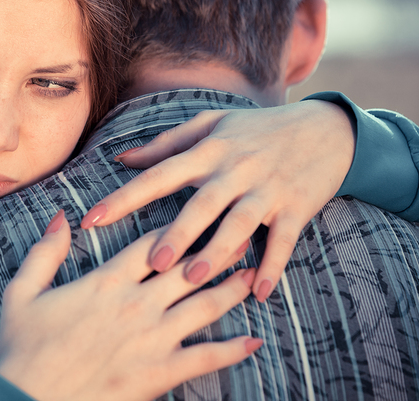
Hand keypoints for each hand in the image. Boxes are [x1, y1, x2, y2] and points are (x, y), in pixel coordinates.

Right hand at [0, 211, 260, 400]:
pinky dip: (233, 350)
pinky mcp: (161, 372)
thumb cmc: (24, 349)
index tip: (200, 213)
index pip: (152, 244)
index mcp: (106, 282)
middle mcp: (137, 304)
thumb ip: (45, 252)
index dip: (178, 227)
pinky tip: (254, 341)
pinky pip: (206, 357)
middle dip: (218, 249)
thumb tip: (62, 216)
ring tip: (254, 276)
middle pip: (188, 268)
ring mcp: (152, 338)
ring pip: (204, 306)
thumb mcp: (23, 293)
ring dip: (232, 289)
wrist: (29, 399)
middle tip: (244, 234)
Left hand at [81, 100, 354, 301]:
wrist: (326, 129)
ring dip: (218, 252)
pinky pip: (282, 240)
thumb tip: (123, 158)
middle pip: (202, 204)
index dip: (124, 198)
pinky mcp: (296, 207)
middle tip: (152, 263)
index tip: (92, 219)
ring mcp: (267, 189)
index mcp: (209, 150)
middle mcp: (235, 170)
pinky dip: (271, 266)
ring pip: (239, 224)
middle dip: (177, 233)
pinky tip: (258, 293)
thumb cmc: (257, 129)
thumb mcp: (212, 124)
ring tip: (194, 278)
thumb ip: (166, 144)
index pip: (158, 175)